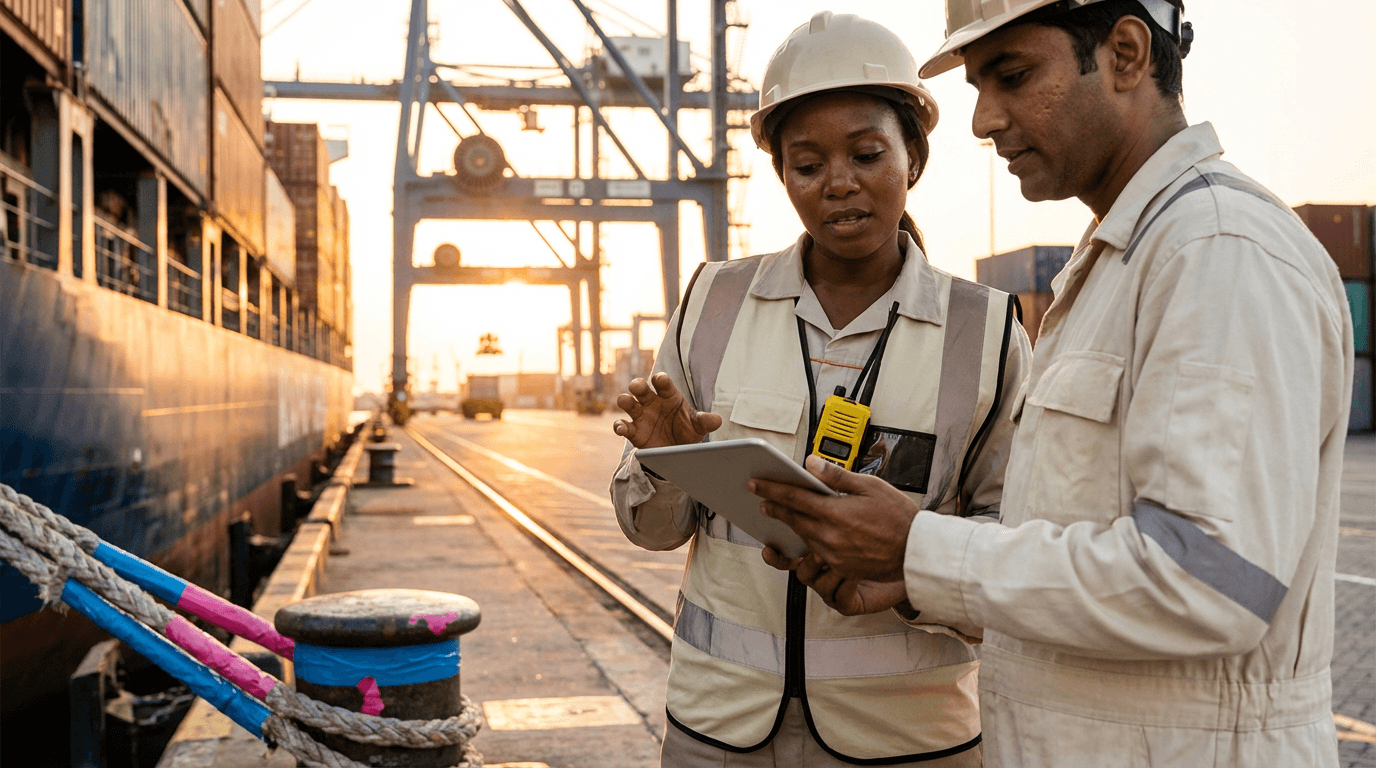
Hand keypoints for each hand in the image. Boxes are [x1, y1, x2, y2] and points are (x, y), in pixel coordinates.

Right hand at [611, 372, 722, 448]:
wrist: (677, 451)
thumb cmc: (687, 431)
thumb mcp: (698, 427)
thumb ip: (705, 422)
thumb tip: (717, 420)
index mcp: (668, 395)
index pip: (662, 383)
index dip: (660, 379)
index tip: (660, 380)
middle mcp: (652, 402)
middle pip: (641, 388)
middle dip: (637, 385)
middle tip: (638, 387)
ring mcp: (641, 415)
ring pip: (628, 403)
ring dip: (625, 400)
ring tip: (627, 402)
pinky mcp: (634, 431)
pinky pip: (622, 426)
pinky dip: (619, 426)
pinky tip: (621, 429)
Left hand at [749, 455, 917, 581]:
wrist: (916, 552)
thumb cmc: (898, 516)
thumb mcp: (870, 486)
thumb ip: (837, 476)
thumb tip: (810, 463)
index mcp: (835, 512)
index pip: (794, 497)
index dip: (771, 489)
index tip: (755, 483)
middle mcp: (830, 536)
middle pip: (793, 519)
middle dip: (775, 507)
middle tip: (761, 499)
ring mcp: (834, 555)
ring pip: (803, 536)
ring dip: (790, 525)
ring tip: (782, 514)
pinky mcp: (841, 567)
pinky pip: (817, 553)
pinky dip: (809, 541)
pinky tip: (809, 534)